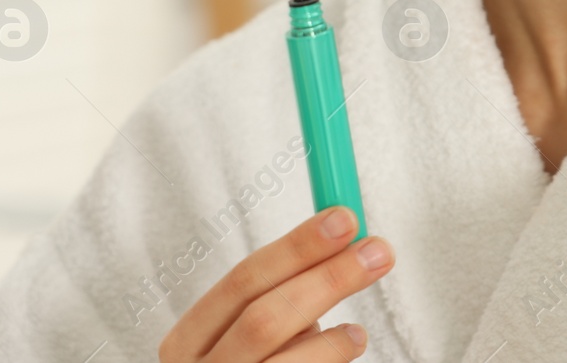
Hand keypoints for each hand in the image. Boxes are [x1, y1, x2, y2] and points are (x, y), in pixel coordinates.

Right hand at [159, 207, 393, 361]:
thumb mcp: (248, 332)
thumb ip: (281, 292)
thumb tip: (343, 239)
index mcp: (189, 342)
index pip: (243, 281)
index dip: (296, 247)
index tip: (344, 220)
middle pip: (264, 319)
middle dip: (326, 279)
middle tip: (377, 252)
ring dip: (332, 340)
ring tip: (358, 331)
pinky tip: (349, 345)